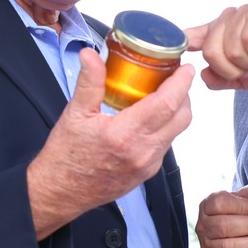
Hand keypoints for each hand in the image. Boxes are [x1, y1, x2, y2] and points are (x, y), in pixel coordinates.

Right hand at [25, 49, 194, 239]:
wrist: (61, 192)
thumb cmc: (66, 157)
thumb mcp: (75, 114)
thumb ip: (89, 82)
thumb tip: (91, 55)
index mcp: (124, 134)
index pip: (167, 103)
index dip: (181, 83)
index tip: (185, 69)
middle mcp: (142, 151)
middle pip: (181, 117)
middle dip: (184, 94)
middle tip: (175, 78)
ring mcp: (148, 165)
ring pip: (176, 132)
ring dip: (175, 111)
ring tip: (162, 95)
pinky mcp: (147, 173)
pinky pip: (166, 145)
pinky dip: (165, 127)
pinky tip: (149, 118)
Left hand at [187, 4, 247, 91]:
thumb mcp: (243, 78)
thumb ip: (221, 78)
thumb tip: (203, 75)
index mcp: (220, 32)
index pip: (192, 36)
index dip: (183, 43)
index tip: (180, 48)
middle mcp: (228, 19)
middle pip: (211, 51)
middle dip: (232, 70)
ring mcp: (244, 13)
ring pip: (231, 48)